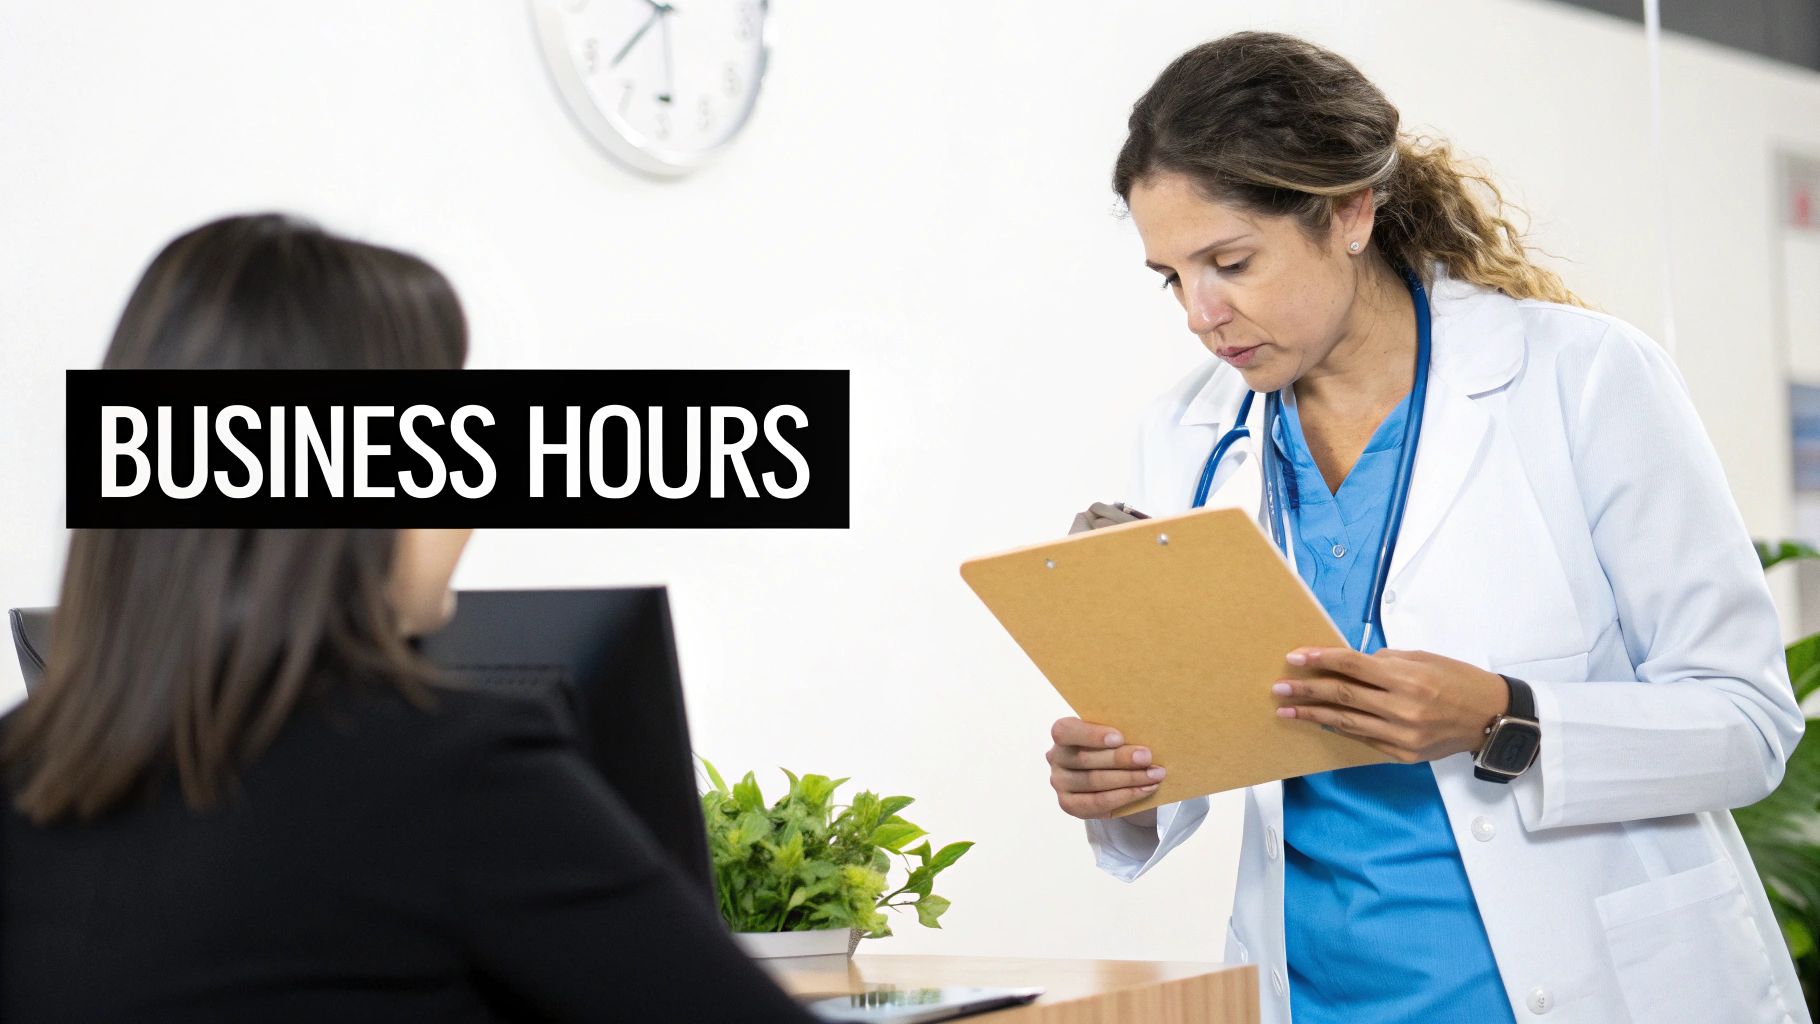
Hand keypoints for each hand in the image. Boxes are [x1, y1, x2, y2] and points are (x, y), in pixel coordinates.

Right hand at [1047, 717, 1165, 820]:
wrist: (1106, 773)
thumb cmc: (1109, 747)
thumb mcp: (1109, 735)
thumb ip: (1117, 735)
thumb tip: (1144, 737)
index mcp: (1062, 733)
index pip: (1066, 731)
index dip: (1092, 735)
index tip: (1120, 737)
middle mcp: (1055, 757)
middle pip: (1085, 759)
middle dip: (1120, 759)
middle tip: (1147, 757)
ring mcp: (1060, 782)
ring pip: (1095, 781)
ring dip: (1129, 779)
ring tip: (1154, 775)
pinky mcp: (1069, 804)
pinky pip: (1098, 802)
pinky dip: (1125, 796)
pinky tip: (1145, 790)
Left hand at [1271, 647, 1508, 763]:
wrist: (1493, 718)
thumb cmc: (1459, 680)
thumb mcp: (1424, 659)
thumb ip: (1385, 663)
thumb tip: (1350, 664)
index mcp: (1408, 679)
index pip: (1353, 666)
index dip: (1321, 660)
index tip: (1294, 658)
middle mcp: (1403, 709)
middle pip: (1343, 697)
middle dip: (1308, 691)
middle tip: (1279, 687)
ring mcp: (1402, 736)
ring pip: (1347, 723)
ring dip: (1314, 716)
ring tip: (1288, 709)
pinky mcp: (1404, 755)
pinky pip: (1364, 740)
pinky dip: (1342, 729)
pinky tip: (1322, 723)